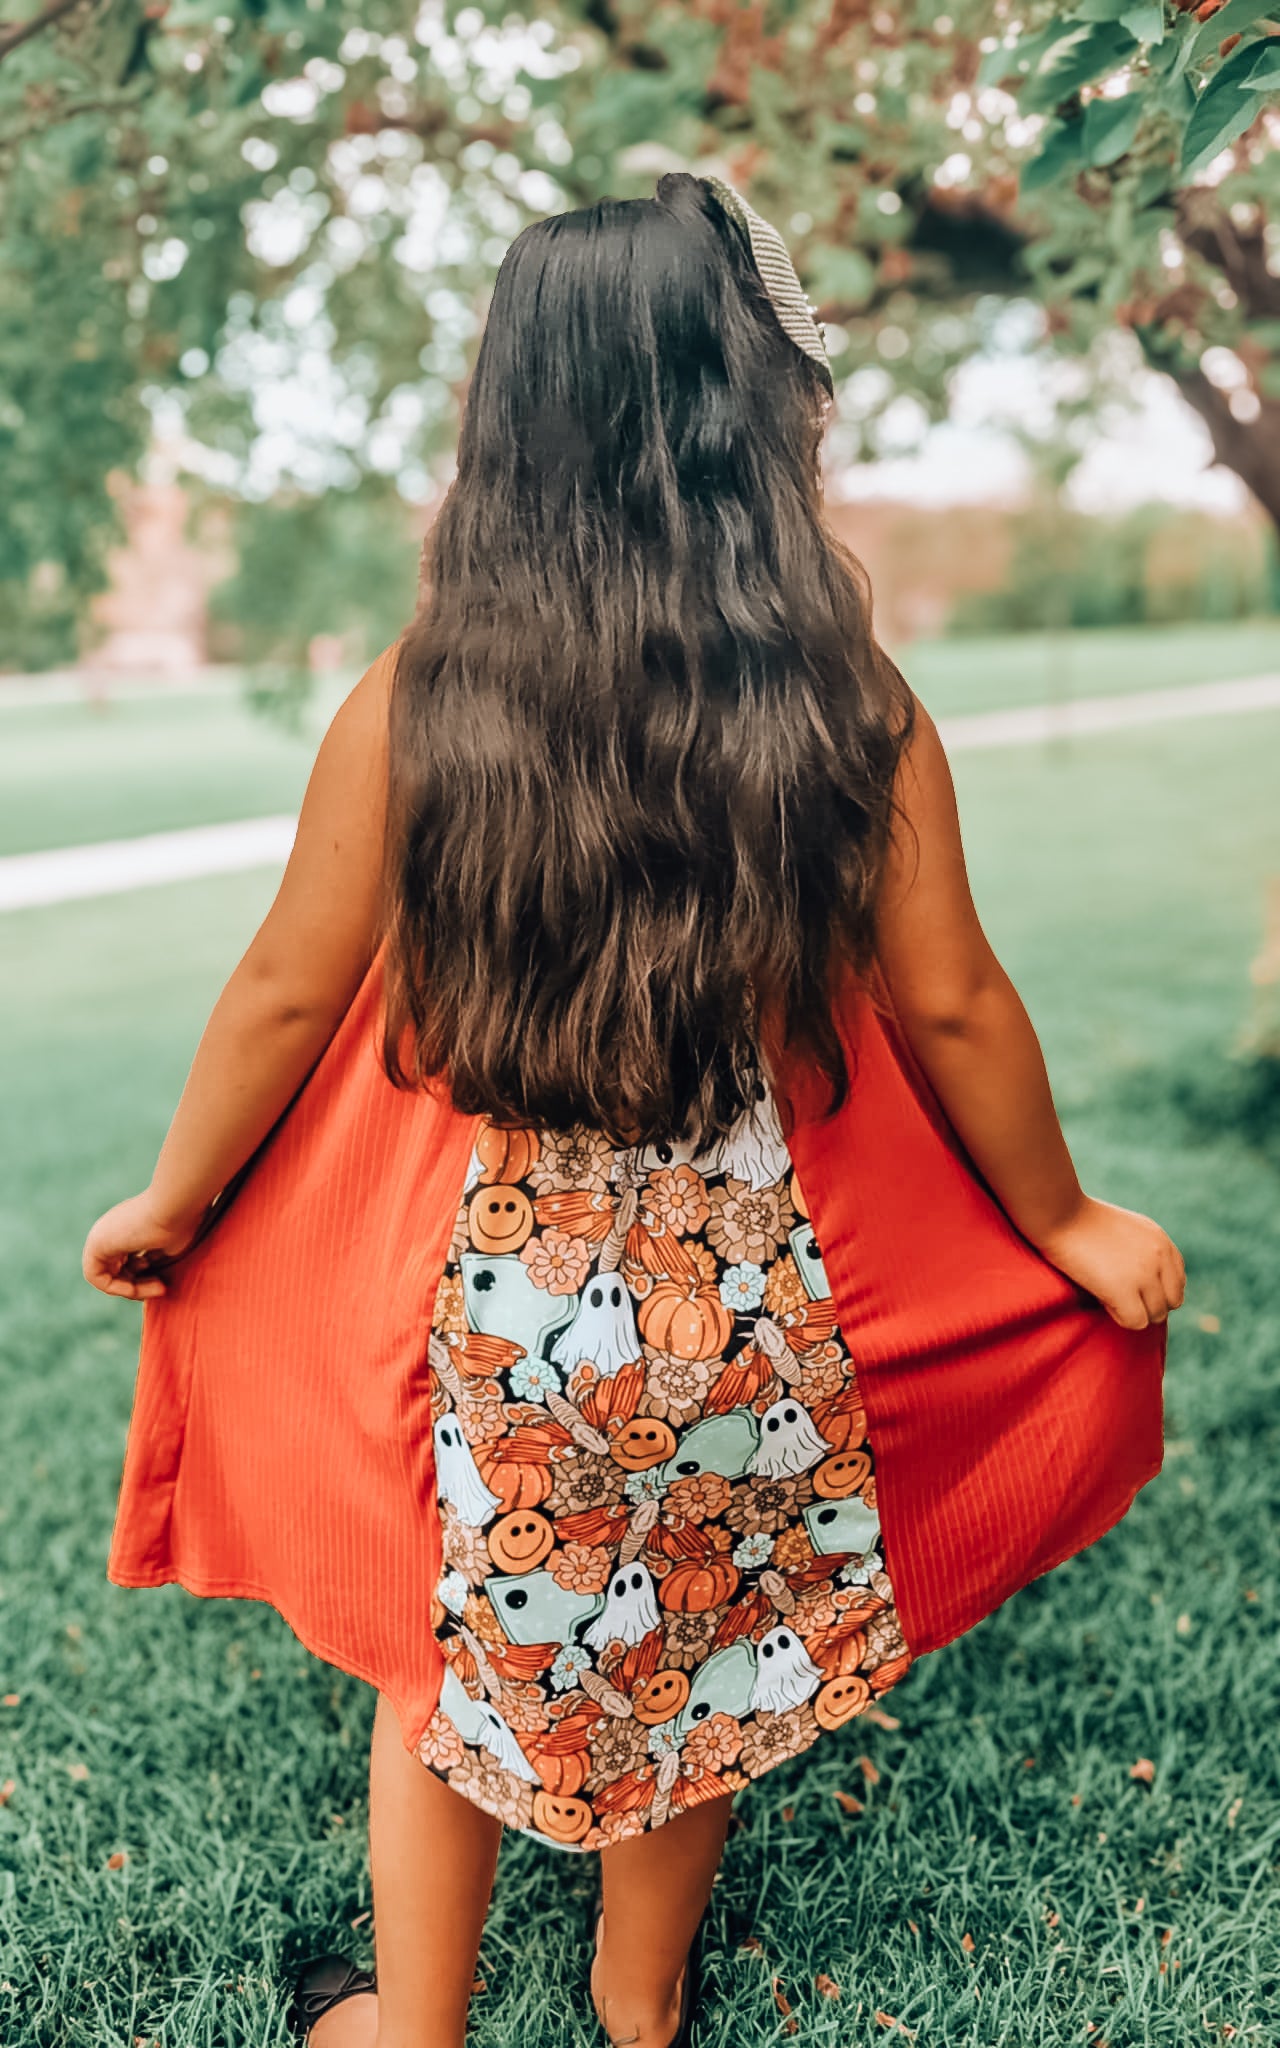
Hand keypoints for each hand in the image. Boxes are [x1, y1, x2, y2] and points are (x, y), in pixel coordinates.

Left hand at [81, 1190, 205, 1300]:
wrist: (176, 1205)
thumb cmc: (179, 1222)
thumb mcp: (168, 1246)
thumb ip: (154, 1260)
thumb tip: (152, 1279)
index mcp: (129, 1226)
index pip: (129, 1261)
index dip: (145, 1277)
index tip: (165, 1282)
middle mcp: (113, 1230)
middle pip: (119, 1270)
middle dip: (140, 1285)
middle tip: (163, 1288)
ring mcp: (102, 1235)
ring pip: (108, 1275)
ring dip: (133, 1289)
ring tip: (159, 1288)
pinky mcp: (95, 1243)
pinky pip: (97, 1277)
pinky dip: (116, 1288)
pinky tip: (136, 1289)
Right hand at [1036, 1195, 1185, 1329]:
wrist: (1058, 1214)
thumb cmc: (1080, 1220)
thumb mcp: (1126, 1228)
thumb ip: (1145, 1251)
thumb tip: (1146, 1282)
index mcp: (1162, 1242)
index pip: (1177, 1282)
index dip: (1155, 1289)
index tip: (1129, 1284)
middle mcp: (1160, 1258)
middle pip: (1172, 1301)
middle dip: (1148, 1303)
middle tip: (1119, 1293)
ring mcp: (1144, 1275)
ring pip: (1156, 1315)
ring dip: (1133, 1311)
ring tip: (1107, 1293)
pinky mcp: (1124, 1291)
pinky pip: (1136, 1322)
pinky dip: (1119, 1316)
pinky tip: (1101, 1298)